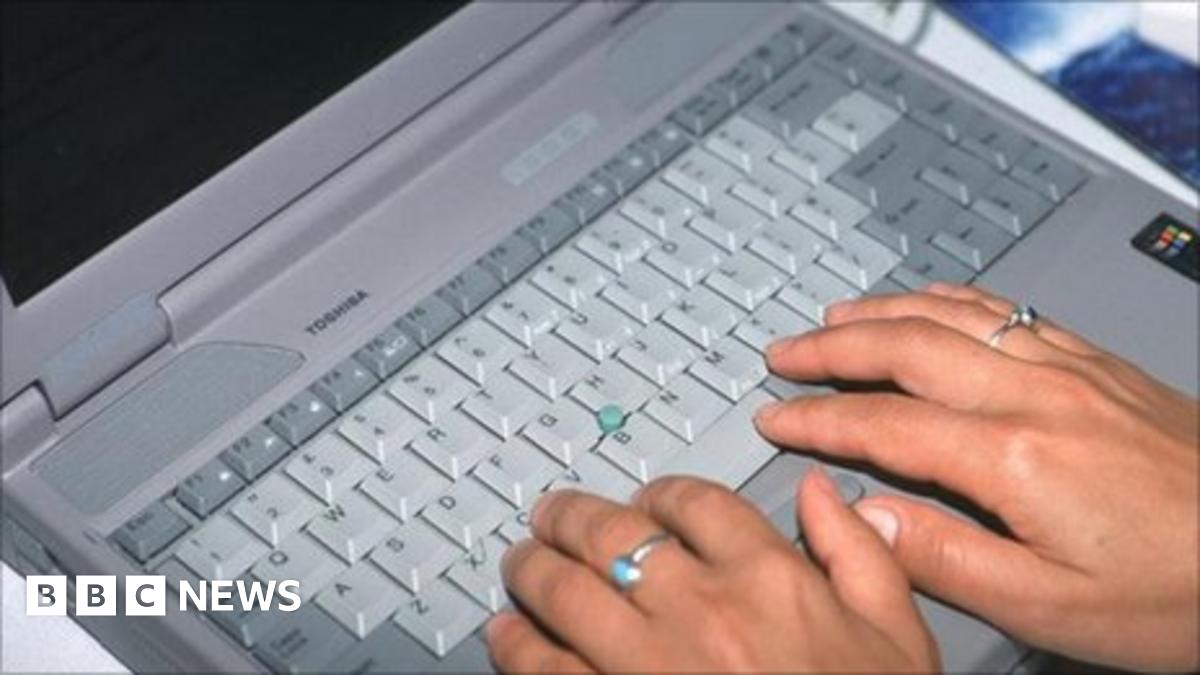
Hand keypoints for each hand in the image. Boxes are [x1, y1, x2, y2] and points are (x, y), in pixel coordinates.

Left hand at [486, 474, 938, 672]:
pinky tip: (505, 635)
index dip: (661, 493)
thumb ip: (861, 555)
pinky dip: (515, 644)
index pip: (695, 501)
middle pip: (611, 533)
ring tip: (521, 563)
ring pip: (564, 589)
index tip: (647, 501)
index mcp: (770, 579)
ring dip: (532, 568)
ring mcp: (647, 662)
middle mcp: (701, 608)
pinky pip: (543, 667)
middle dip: (571, 516)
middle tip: (552, 515)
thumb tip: (820, 492)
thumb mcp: (896, 639)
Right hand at [756, 284, 1199, 671]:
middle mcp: (1037, 394)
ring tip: (834, 317)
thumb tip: (864, 516)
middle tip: (784, 351)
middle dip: (833, 347)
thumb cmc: (1179, 589)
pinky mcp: (1100, 364)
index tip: (776, 417)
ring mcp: (1071, 368)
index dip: (818, 418)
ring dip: (882, 312)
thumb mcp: (1052, 606)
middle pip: (907, 347)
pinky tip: (933, 300)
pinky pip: (1007, 308)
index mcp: (1015, 455)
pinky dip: (951, 297)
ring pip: (953, 315)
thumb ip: (946, 557)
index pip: (884, 423)